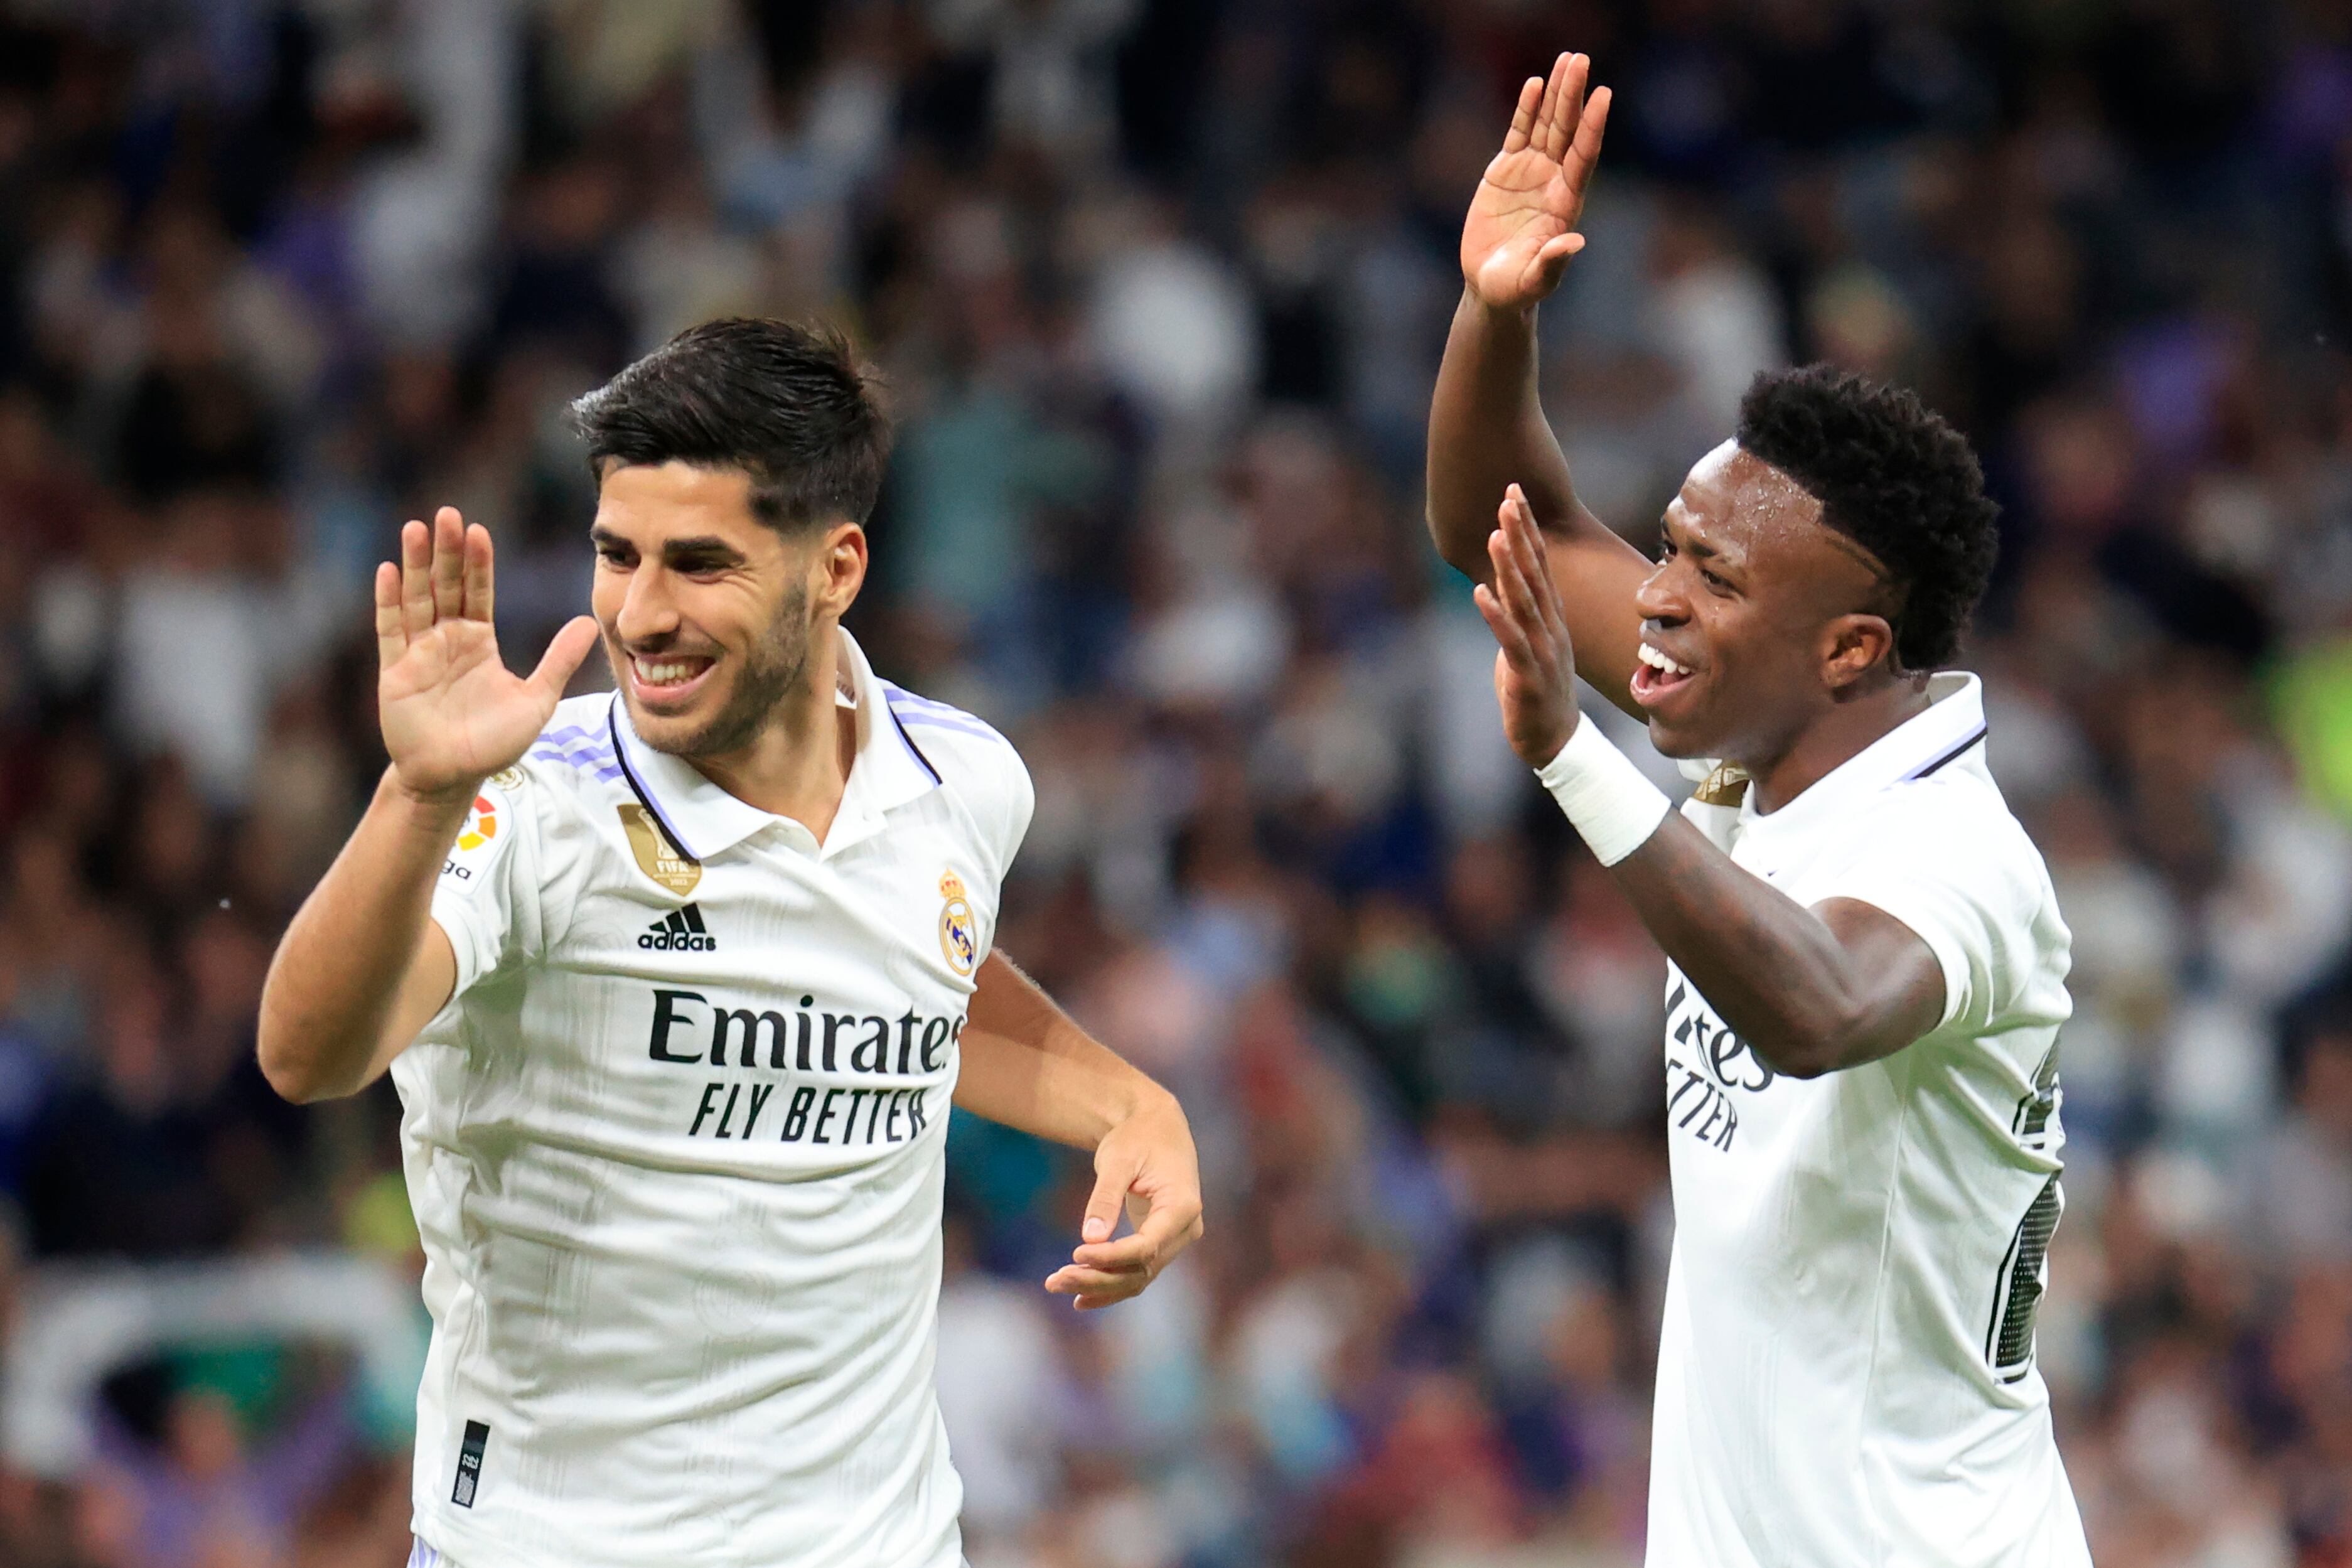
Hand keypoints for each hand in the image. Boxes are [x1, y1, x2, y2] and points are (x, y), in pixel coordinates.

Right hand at [375, 507, 598, 805]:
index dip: (478, 562)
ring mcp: (419, 652)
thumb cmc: (493, 742)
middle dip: (447, 551)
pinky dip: (388, 601)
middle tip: (447, 513)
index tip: (479, 530)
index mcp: (478, 641)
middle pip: (446, 586)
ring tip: (416, 528)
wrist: (453, 777)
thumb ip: (559, 660)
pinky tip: (387, 571)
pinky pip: (390, 630)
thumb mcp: (536, 699)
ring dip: (416, 564)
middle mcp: (446, 639)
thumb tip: (588, 621)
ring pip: (416, 599)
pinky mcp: (395, 671)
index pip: (478, 592)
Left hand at [1045, 1091, 1203, 1310]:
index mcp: (1183, 1206)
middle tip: (1055, 1280)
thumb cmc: (1137, 1136)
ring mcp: (1175, 1240)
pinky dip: (1110, 1286)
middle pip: (1142, 1269)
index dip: (1111, 1257)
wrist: (1157, 1127)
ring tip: (1057, 1284)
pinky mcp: (1160, 1243)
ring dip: (1099, 1287)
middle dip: (1097, 1279)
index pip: (1147, 1247)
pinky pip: (1137, 1273)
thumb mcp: (1118, 1159)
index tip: (1076, 1254)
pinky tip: (1080, 1297)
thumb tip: (1090, 1238)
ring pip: (1139, 1277)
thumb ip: (1106, 1198)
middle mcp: (1186, 1229)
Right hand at [1461, 51, 1610, 310]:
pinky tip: (1535, 85)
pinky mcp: (1506, 171)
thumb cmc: (1516, 288)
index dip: (1592, 126)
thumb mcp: (1534, 281)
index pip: (1583, 157)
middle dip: (1573, 96)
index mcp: (1566, 203)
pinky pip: (1519, 134)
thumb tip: (1576, 242)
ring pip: (1547, 125)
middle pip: (1567, 131)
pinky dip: (1527, 109)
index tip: (1603, 95)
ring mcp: (1531, 173)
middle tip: (1579, 60)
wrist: (1491, 286)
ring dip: (1557, 93)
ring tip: (1566, 60)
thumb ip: (1553, 262)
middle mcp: (1554, 181)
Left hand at [1475, 484, 1582, 765]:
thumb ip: (1518, 611)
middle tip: (1509, 496)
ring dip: (1509, 566)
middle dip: (1520, 533)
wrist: (1553, 738)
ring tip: (1496, 534)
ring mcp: (1542, 649)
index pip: (1540, 562)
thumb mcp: (1528, 640)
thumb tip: (1500, 583)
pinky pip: (1510, 640)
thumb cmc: (1536, 687)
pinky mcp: (1527, 675)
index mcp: (1550, 616)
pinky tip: (1479, 592)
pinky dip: (1495, 615)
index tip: (1514, 493)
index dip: (1527, 527)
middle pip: (1534, 572)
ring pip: (1524, 600)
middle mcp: (1550, 626)